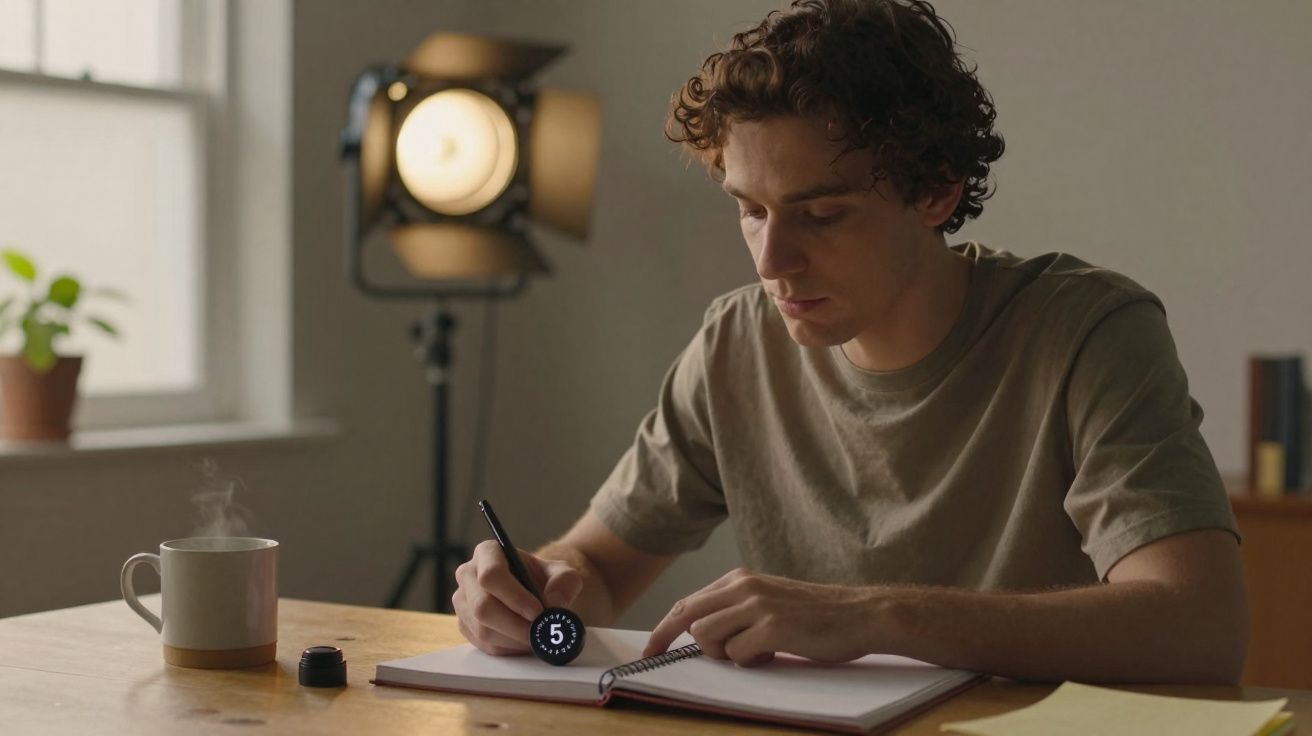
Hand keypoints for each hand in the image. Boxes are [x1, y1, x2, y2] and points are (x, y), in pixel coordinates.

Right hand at [452, 540, 583, 655]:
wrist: (535, 594)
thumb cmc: (545, 579)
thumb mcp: (562, 572)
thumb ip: (565, 581)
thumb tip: (554, 601)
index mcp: (488, 552)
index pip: (491, 575)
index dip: (514, 597)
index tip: (537, 611)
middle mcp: (468, 575)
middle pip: (482, 606)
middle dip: (515, 625)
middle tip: (540, 632)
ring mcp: (463, 602)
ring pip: (482, 630)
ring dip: (514, 639)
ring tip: (536, 637)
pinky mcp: (465, 625)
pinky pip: (483, 645)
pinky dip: (508, 648)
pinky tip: (524, 642)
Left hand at [644, 568, 882, 665]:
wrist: (860, 614)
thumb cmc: (816, 614)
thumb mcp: (768, 600)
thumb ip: (736, 610)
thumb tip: (700, 634)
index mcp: (740, 580)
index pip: (688, 603)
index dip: (664, 628)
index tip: (650, 649)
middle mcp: (744, 587)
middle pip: (686, 616)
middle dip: (669, 641)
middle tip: (662, 659)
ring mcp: (757, 606)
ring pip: (707, 637)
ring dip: (724, 655)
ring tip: (755, 652)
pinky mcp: (772, 627)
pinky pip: (737, 654)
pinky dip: (750, 662)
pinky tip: (773, 654)